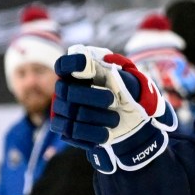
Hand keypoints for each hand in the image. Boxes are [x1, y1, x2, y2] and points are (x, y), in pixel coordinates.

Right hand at [51, 44, 176, 172]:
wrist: (131, 119)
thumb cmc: (126, 94)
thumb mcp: (125, 79)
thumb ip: (116, 68)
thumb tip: (107, 60)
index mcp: (78, 73)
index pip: (64, 65)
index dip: (72, 64)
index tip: (86, 66)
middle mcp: (65, 90)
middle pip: (68, 91)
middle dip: (93, 96)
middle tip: (113, 100)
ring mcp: (63, 111)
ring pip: (72, 114)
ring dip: (98, 117)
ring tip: (116, 119)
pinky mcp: (66, 131)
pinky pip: (73, 133)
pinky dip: (94, 134)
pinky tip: (108, 133)